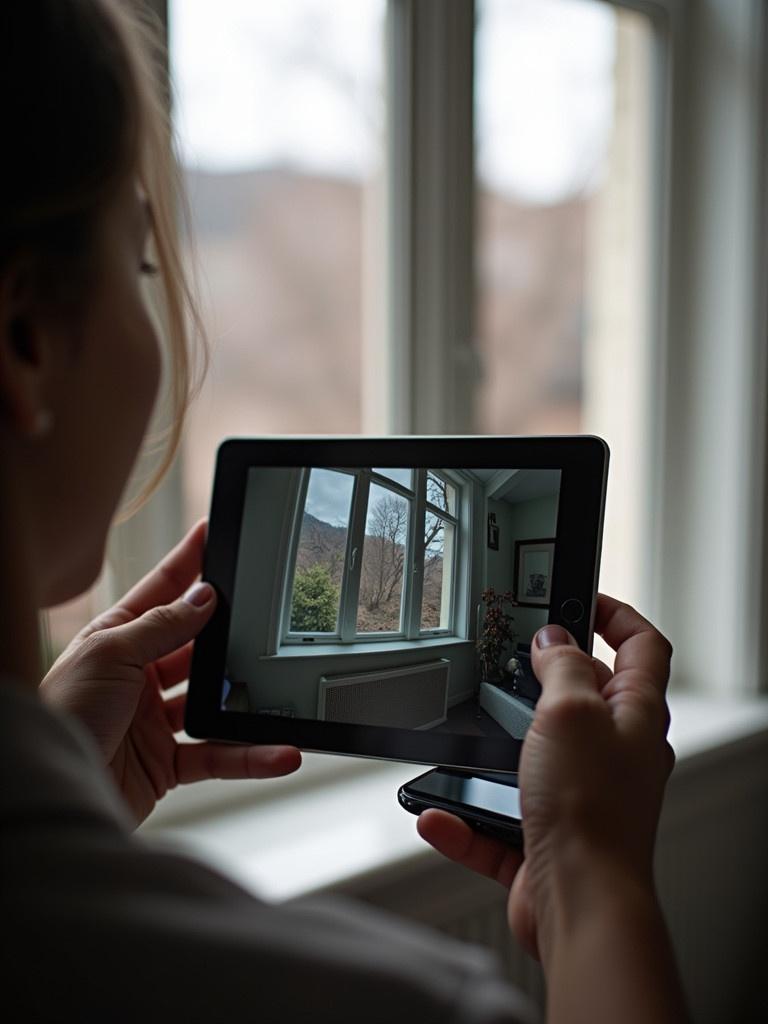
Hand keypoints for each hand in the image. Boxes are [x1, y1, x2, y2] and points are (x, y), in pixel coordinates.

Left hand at [40, 520, 300, 824]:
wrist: (54, 787)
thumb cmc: (62, 714)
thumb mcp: (110, 654)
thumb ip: (161, 626)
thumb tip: (204, 597)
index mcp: (117, 640)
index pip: (161, 592)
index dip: (188, 562)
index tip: (213, 533)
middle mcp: (137, 676)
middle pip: (195, 647)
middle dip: (228, 635)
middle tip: (262, 617)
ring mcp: (153, 720)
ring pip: (213, 703)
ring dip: (246, 703)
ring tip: (278, 693)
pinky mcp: (166, 763)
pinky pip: (217, 755)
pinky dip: (250, 756)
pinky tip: (277, 750)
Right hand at [417, 595, 673, 961]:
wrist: (581, 906)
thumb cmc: (591, 812)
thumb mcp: (572, 712)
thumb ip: (563, 668)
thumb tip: (555, 639)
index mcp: (633, 716)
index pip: (642, 647)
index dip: (618, 614)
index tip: (583, 596)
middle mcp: (613, 755)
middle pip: (585, 699)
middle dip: (544, 680)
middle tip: (509, 660)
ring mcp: (579, 797)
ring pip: (533, 759)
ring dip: (494, 753)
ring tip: (465, 739)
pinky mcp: (545, 839)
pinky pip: (497, 820)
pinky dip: (465, 818)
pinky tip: (437, 814)